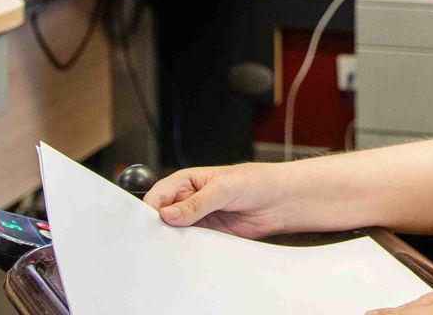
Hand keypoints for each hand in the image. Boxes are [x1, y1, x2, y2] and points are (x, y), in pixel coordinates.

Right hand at [142, 162, 292, 238]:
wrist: (281, 201)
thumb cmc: (256, 181)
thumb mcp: (223, 187)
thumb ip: (196, 203)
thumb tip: (169, 214)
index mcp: (187, 181)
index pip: (159, 195)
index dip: (151, 208)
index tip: (151, 221)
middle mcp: (189, 200)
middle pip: (162, 216)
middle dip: (159, 227)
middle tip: (159, 237)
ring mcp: (198, 219)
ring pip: (175, 233)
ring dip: (173, 240)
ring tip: (175, 245)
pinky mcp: (209, 235)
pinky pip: (191, 244)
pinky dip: (187, 250)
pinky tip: (189, 252)